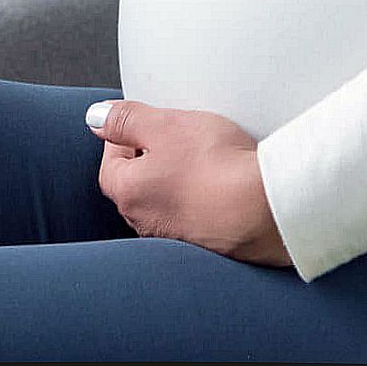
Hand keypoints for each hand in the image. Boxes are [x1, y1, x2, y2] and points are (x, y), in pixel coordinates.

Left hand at [88, 98, 294, 268]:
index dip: (124, 136)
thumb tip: (96, 117)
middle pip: (138, 183)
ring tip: (203, 161)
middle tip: (175, 138)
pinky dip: (203, 201)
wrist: (270, 211)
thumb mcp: (165, 125)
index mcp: (129, 193)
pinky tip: (222, 188)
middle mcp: (147, 223)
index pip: (110, 162)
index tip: (142, 123)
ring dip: (178, 181)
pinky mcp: (209, 248)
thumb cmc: (217, 166)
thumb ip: (126, 119)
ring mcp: (178, 239)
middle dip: (151, 159)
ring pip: (167, 202)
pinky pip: (196, 217)